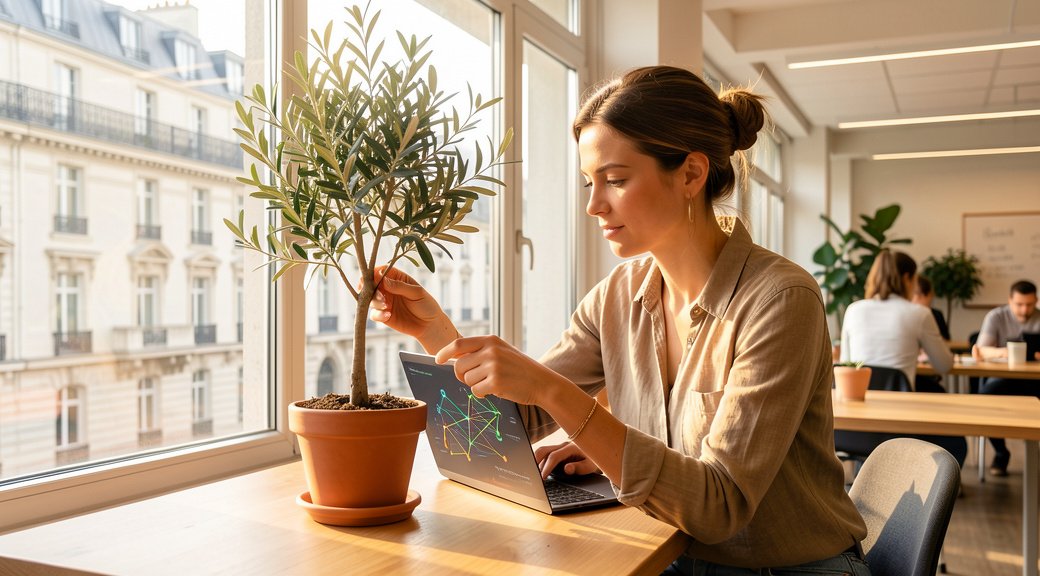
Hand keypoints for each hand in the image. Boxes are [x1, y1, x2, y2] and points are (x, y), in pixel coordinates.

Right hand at [371, 266, 456, 349]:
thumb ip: (399, 286)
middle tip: (381, 296)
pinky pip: (374, 314)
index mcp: (397, 278)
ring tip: (387, 306)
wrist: (430, 325)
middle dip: (371, 289)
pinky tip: (389, 315)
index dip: (374, 273)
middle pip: (371, 284)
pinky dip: (378, 315)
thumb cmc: (426, 305)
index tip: (373, 278)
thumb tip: (382, 279)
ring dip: (375, 301)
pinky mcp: (383, 316)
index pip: (381, 271)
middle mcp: (388, 289)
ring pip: (370, 299)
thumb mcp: (416, 293)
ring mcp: (385, 302)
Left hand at [435, 335, 562, 405]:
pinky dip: (482, 394)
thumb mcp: (502, 351)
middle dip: (463, 376)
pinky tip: (496, 390)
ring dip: (476, 385)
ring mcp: (493, 366)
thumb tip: (453, 359)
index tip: (437, 359)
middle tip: (477, 379)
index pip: (459, 344)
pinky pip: (475, 391)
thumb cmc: (519, 369)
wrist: (542, 382)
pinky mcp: (496, 382)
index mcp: (491, 340)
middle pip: (459, 366)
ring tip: (494, 382)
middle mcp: (491, 350)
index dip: (445, 352)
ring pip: (466, 380)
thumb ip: (481, 351)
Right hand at [534, 442, 600, 479]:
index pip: (554, 456)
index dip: (547, 467)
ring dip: (537, 461)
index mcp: (572, 447)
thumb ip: (579, 467)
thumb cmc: (595, 460)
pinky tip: (538, 470)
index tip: (542, 477)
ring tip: (534, 474)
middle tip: (531, 473)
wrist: (599, 450)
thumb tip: (567, 469)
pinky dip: (541, 461)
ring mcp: (560, 446)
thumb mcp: (591, 466)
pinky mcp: (558, 450)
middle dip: (535, 460)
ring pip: (543, 451)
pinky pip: (546, 453)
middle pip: (544, 449)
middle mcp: (564, 444)